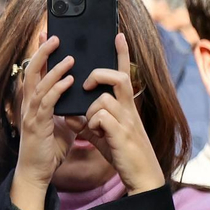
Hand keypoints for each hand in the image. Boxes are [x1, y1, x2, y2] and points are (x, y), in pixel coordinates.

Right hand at [10, 36, 77, 209]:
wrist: (37, 173)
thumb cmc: (48, 150)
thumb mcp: (62, 124)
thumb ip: (68, 110)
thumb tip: (81, 99)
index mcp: (34, 103)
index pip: (36, 72)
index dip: (41, 54)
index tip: (48, 36)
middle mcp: (29, 105)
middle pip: (31, 71)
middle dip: (42, 52)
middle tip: (54, 36)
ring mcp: (31, 114)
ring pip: (39, 84)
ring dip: (54, 68)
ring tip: (69, 56)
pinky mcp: (37, 125)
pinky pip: (47, 102)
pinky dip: (57, 89)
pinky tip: (69, 80)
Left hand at [80, 33, 165, 195]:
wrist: (140, 174)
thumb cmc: (121, 152)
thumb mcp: (101, 134)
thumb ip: (86, 122)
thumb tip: (68, 113)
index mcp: (125, 105)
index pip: (123, 74)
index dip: (122, 54)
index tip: (117, 35)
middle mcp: (129, 108)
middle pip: (118, 77)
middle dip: (98, 76)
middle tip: (85, 87)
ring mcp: (127, 119)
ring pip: (102, 100)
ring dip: (91, 113)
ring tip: (94, 129)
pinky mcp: (122, 133)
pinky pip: (101, 118)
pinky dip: (93, 126)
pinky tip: (98, 137)